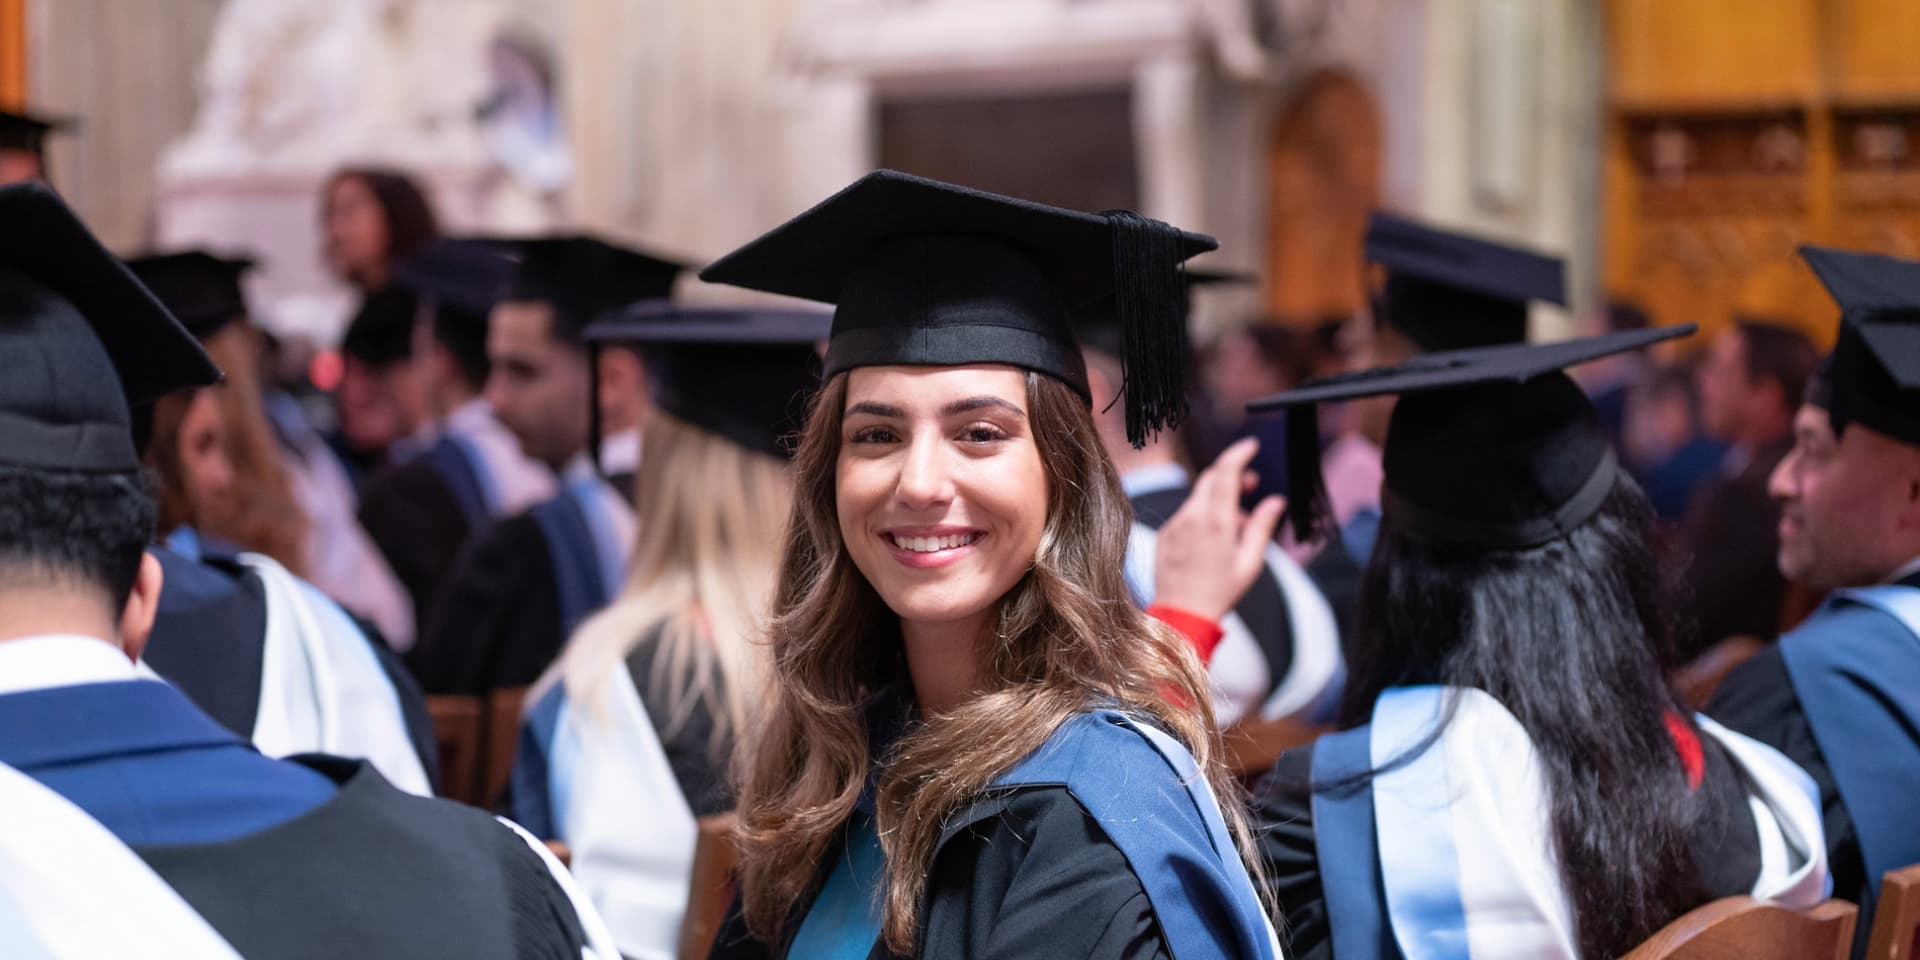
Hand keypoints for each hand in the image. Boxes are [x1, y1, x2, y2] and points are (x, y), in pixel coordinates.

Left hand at [1151, 437, 1285, 622]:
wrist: (1181, 615)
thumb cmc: (1221, 592)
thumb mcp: (1250, 563)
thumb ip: (1262, 527)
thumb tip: (1276, 500)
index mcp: (1216, 523)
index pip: (1226, 473)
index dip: (1238, 453)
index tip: (1251, 445)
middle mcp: (1191, 519)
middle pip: (1211, 479)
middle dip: (1233, 475)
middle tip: (1252, 484)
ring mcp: (1175, 526)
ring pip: (1199, 498)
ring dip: (1219, 500)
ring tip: (1237, 527)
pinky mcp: (1165, 535)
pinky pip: (1186, 515)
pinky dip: (1203, 516)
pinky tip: (1213, 540)